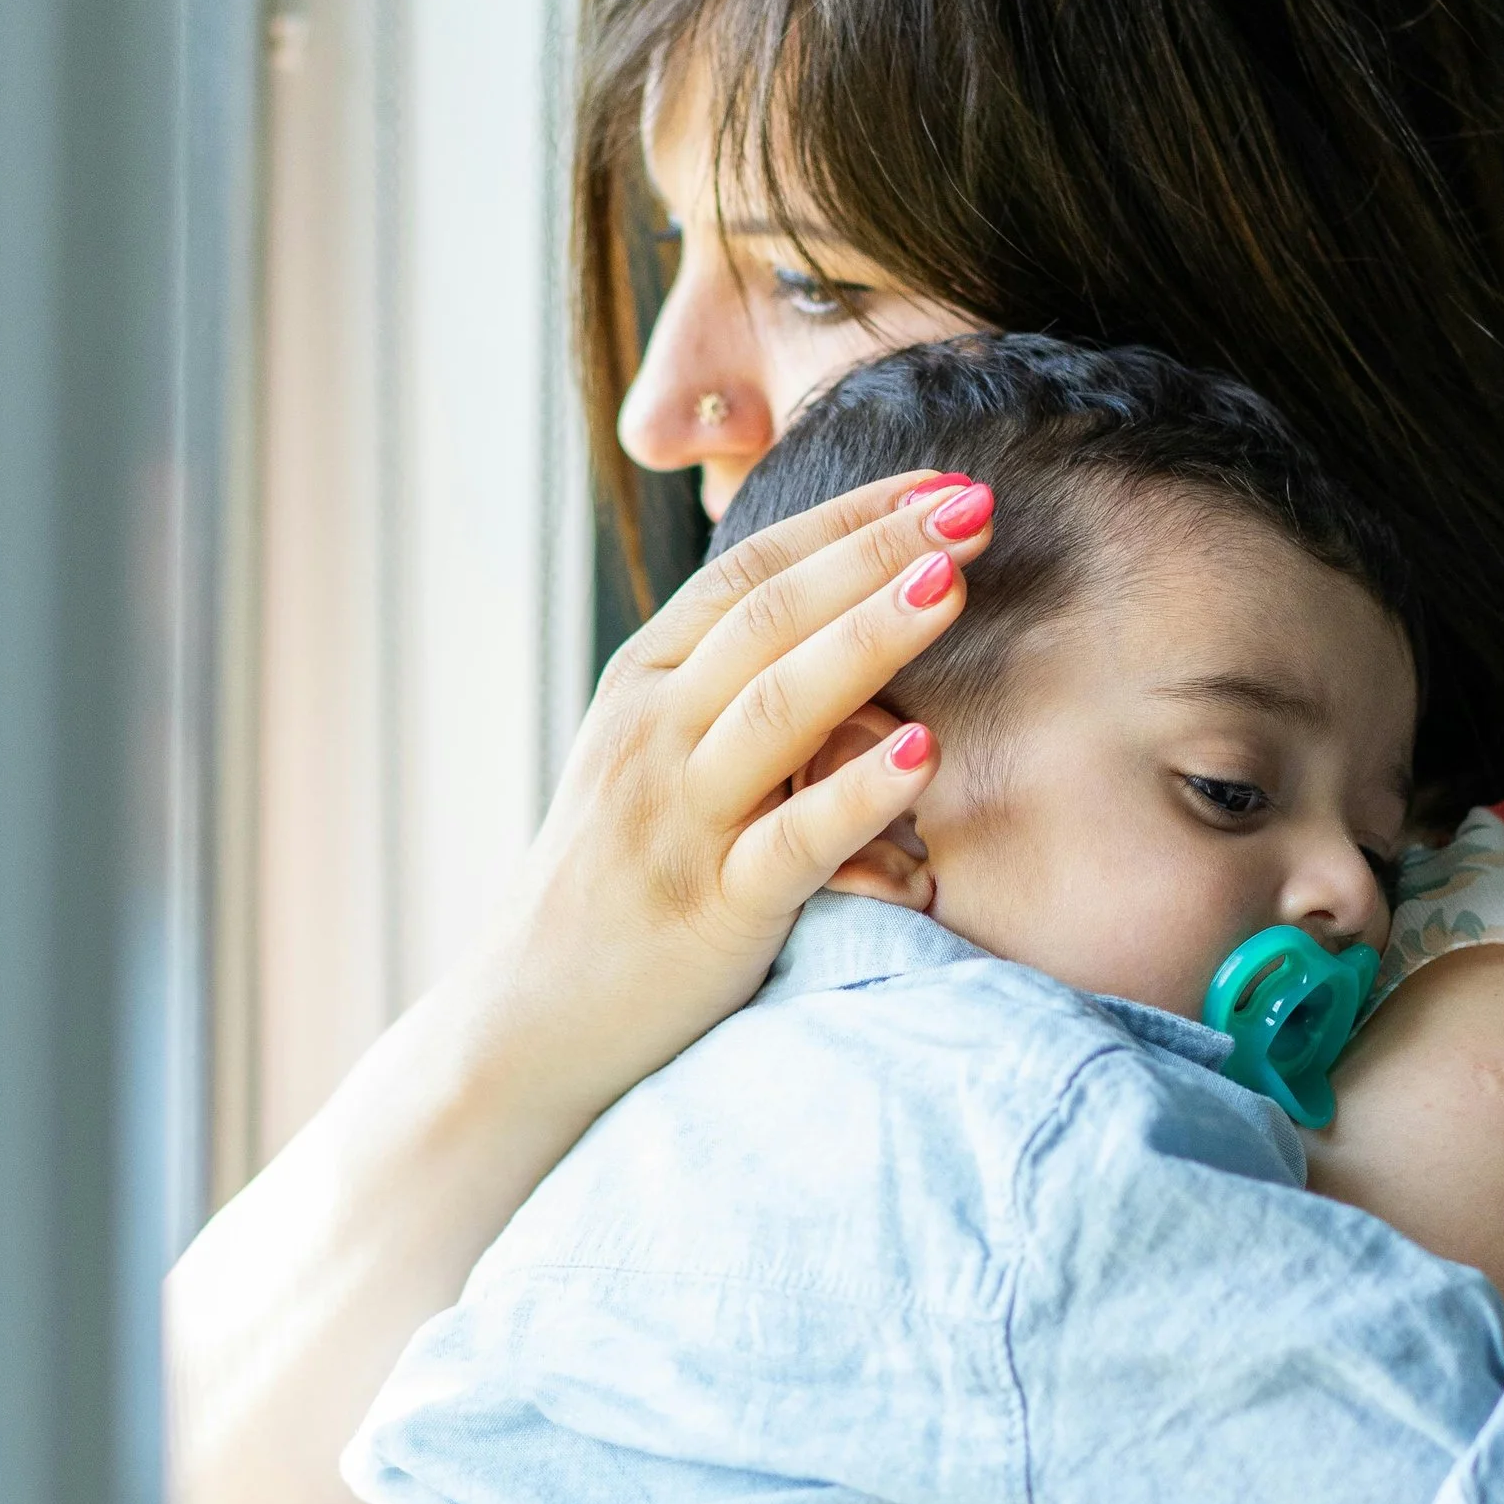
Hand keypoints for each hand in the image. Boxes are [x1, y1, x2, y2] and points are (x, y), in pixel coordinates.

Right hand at [481, 470, 990, 1114]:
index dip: (848, 519)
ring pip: (779, 707)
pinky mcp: (711, 909)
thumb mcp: (652, 762)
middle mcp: (652, 734)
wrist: (528, 1021)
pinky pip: (794, 842)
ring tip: (954, 585)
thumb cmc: (616, 886)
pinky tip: (925, 751)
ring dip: (871, 638)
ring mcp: (677, 820)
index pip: (751, 571)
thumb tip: (832, 618)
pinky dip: (859, 793)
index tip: (939, 482)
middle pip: (771, 616)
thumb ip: (724, 690)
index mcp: (644, 686)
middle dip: (877, 551)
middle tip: (974, 506)